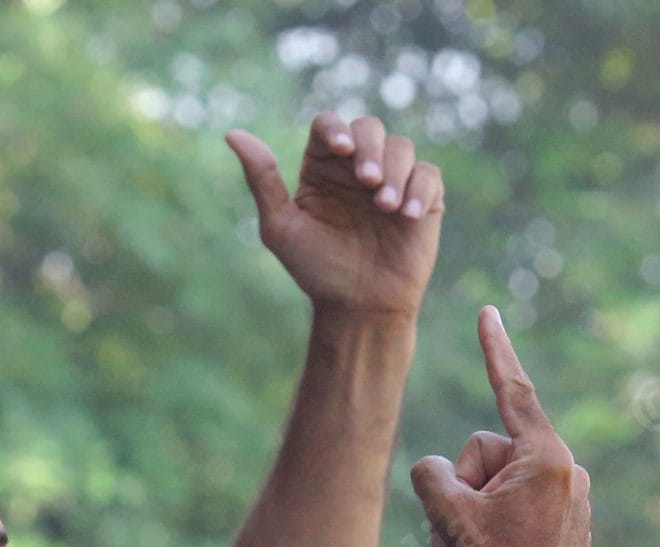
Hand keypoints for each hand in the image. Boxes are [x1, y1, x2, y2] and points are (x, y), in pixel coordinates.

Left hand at [227, 114, 443, 320]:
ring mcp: (392, 181)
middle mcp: (357, 167)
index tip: (341, 149)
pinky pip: (428, 176)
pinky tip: (406, 215)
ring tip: (385, 206)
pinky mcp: (423, 198)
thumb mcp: (281, 227)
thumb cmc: (316, 269)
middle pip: (369, 128)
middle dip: (370, 149)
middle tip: (366, 181)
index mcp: (323, 167)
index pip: (329, 126)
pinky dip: (420, 189)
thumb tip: (232, 134)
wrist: (358, 307)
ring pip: (401, 148)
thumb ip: (261, 180)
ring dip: (394, 171)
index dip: (336, 129)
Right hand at [411, 307, 592, 546]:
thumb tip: (437, 468)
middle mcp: (569, 473)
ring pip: (505, 482)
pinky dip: (503, 525)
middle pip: (492, 450)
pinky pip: (522, 508)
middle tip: (468, 527)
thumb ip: (431, 472)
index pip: (511, 391)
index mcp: (545, 459)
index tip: (488, 312)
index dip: (494, 349)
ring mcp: (575, 503)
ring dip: (483, 506)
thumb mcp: (443, 512)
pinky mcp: (572, 529)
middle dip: (470, 480)